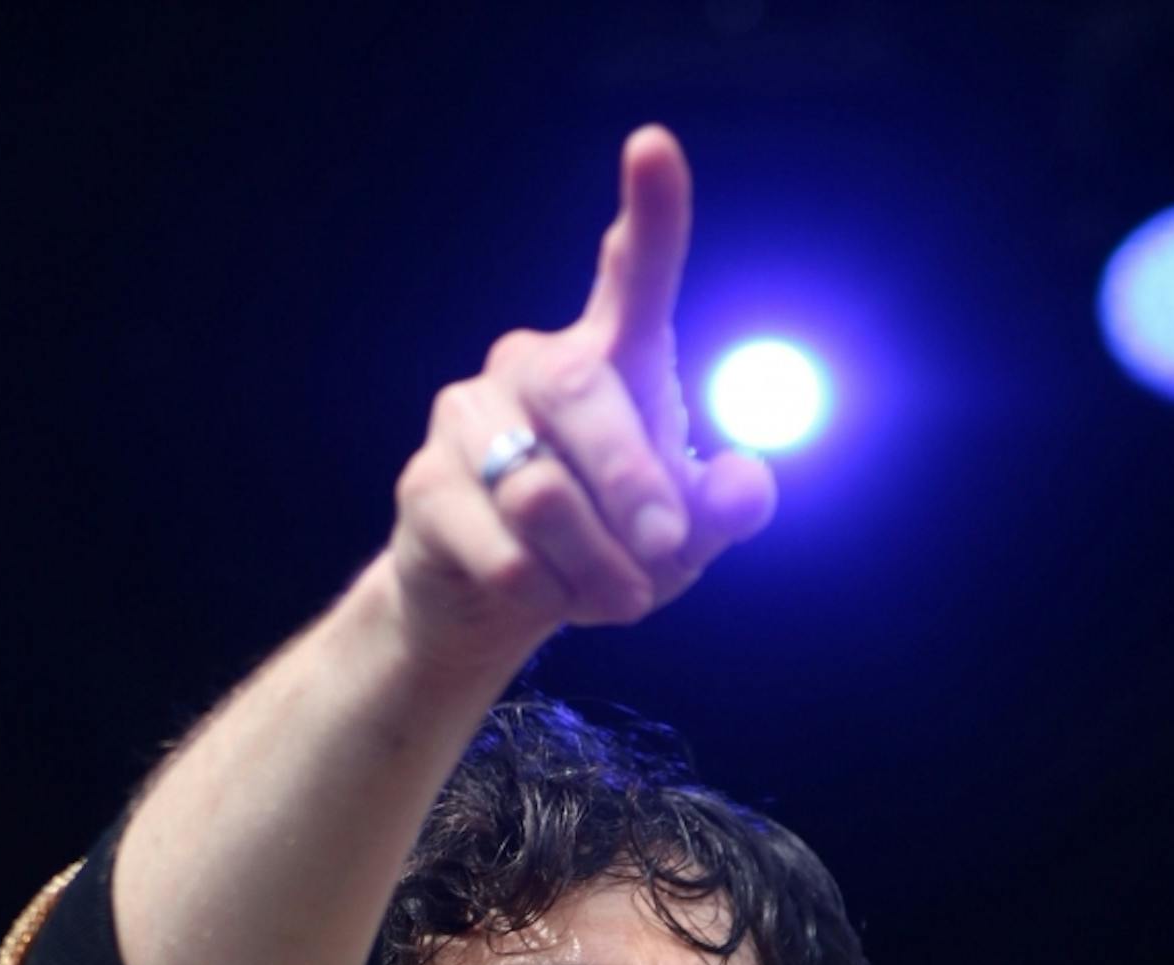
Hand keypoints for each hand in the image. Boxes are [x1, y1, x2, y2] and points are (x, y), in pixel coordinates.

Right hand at [386, 125, 777, 674]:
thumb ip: (719, 510)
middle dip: (632, 485)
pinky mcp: (425, 485)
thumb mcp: (679, 540)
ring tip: (619, 599)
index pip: (632, 274)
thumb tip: (748, 488)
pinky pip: (500, 547)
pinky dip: (543, 591)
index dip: (649, 214)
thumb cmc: (598, 551)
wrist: (489, 608)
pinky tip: (550, 599)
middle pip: (581, 395)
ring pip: (540, 491)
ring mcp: (467, 419)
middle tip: (666, 548)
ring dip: (595, 564)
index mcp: (607, 357)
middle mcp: (531, 365)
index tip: (653, 148)